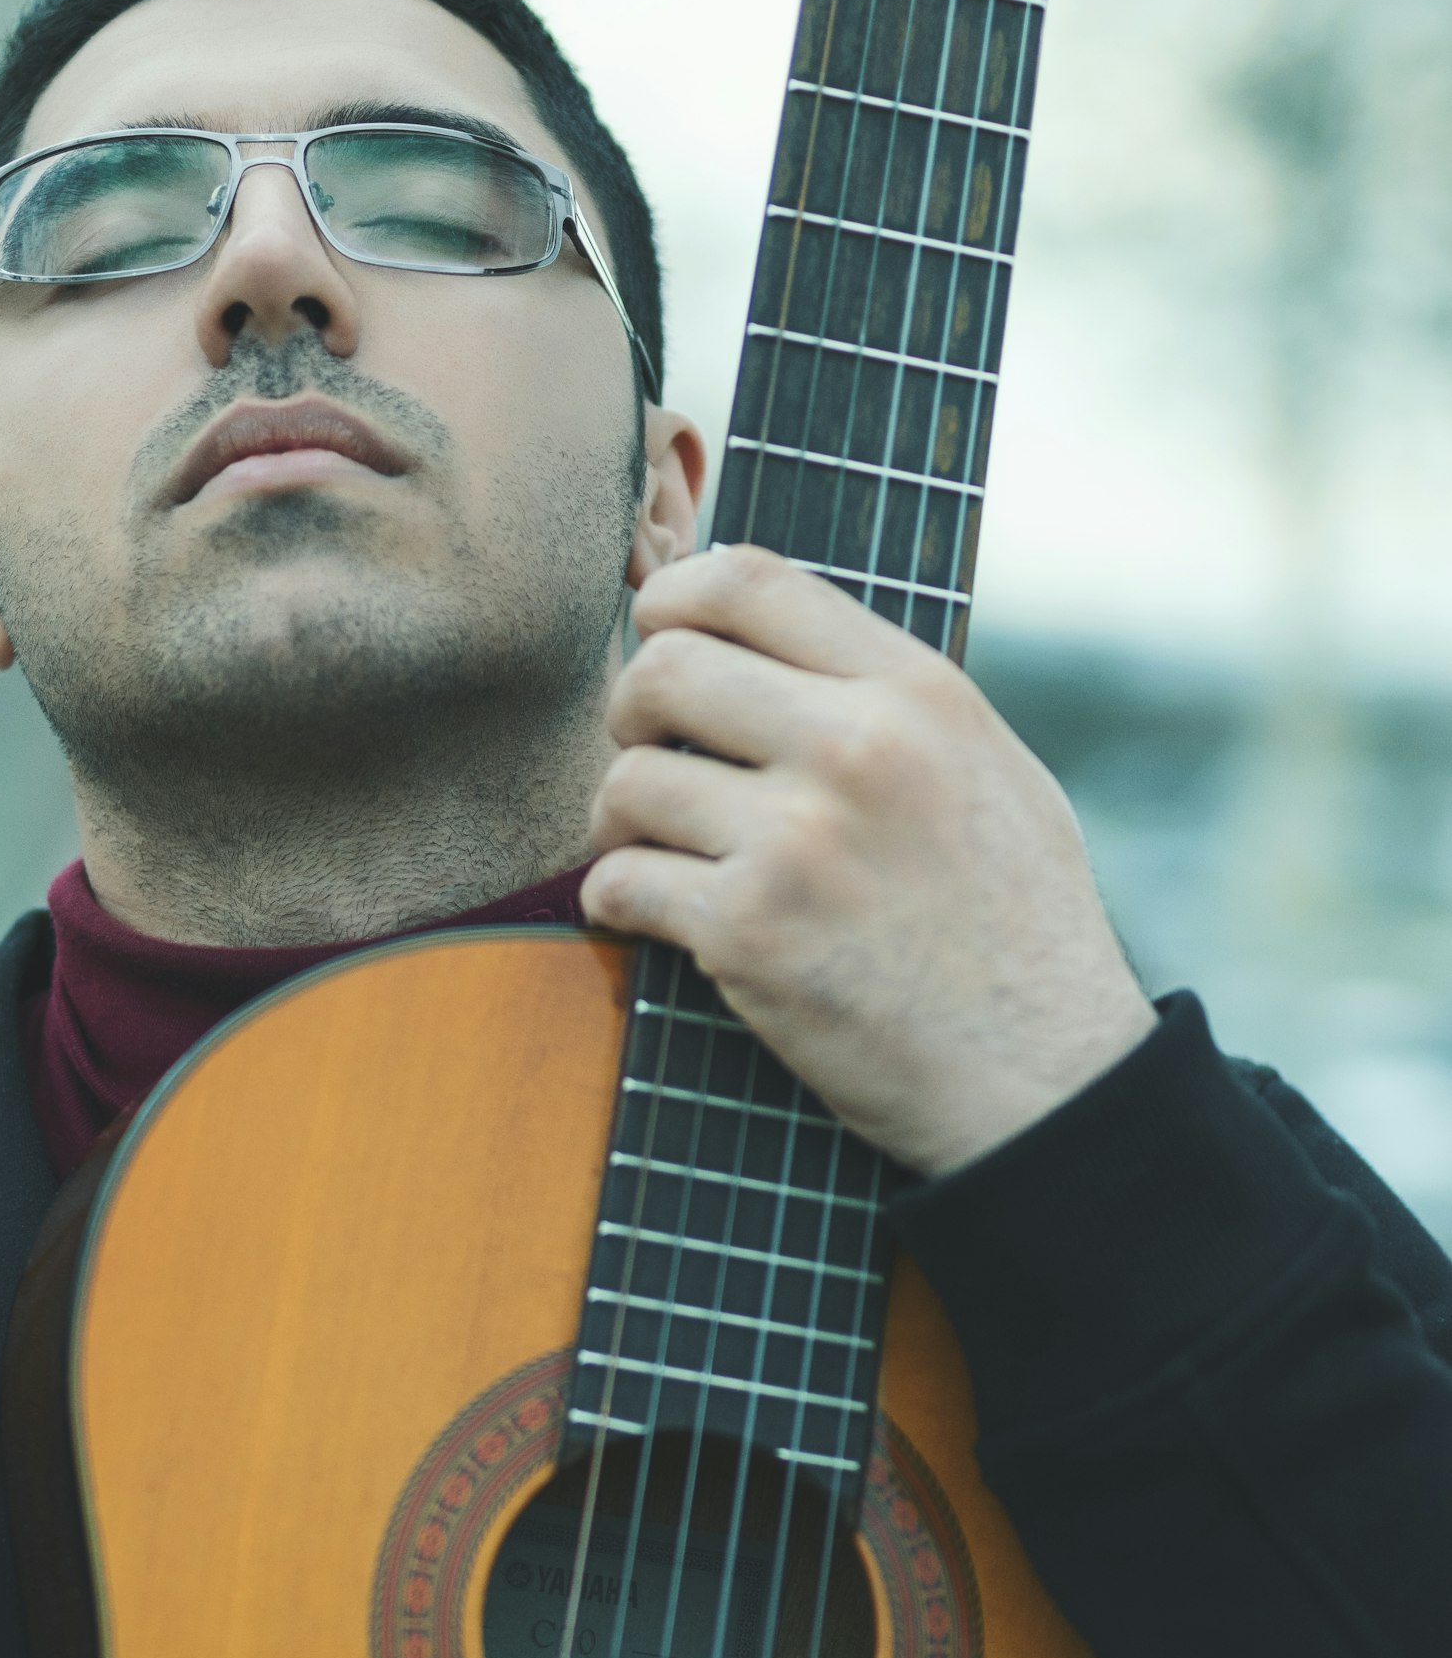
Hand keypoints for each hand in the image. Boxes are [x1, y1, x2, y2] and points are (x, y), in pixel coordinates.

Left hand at [579, 547, 1157, 1176]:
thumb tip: (776, 642)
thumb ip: (893, 699)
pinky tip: (649, 915)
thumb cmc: (1020, 930)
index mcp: (917, 692)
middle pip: (663, 666)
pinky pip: (620, 881)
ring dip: (618, 818)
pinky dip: (616, 900)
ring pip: (628, 779)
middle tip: (650, 757)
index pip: (750, 579)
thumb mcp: (994, 770)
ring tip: (655, 848)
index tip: (658, 631)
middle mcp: (856, 749)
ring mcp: (797, 843)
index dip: (674, 595)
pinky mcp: (749, 935)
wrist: (1042, 1079)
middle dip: (630, 710)